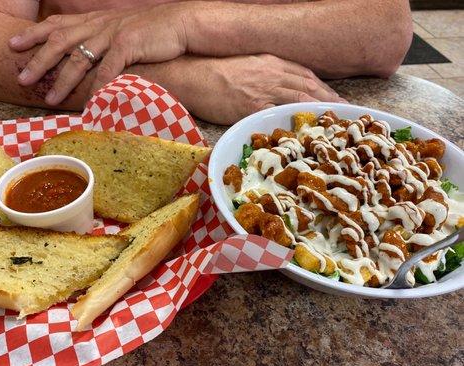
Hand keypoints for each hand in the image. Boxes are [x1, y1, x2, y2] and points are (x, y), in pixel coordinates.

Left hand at [9, 4, 188, 104]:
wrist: (180, 24)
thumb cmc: (151, 31)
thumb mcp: (121, 30)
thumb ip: (102, 40)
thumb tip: (89, 58)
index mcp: (95, 19)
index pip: (57, 24)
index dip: (33, 33)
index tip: (13, 44)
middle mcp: (98, 24)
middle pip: (59, 40)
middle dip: (38, 59)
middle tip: (20, 77)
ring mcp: (112, 34)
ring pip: (79, 58)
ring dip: (62, 80)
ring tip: (49, 99)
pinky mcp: (128, 45)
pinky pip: (107, 69)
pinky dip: (97, 87)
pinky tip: (89, 103)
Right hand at [139, 54, 345, 124]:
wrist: (192, 76)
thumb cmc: (214, 73)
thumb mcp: (245, 67)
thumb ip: (265, 75)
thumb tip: (277, 90)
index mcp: (271, 62)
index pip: (304, 75)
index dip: (323, 88)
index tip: (335, 99)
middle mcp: (271, 74)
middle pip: (308, 86)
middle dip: (329, 100)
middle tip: (345, 114)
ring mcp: (263, 90)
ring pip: (299, 99)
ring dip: (319, 110)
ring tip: (333, 123)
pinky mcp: (251, 106)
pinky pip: (278, 115)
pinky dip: (294, 122)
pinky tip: (306, 131)